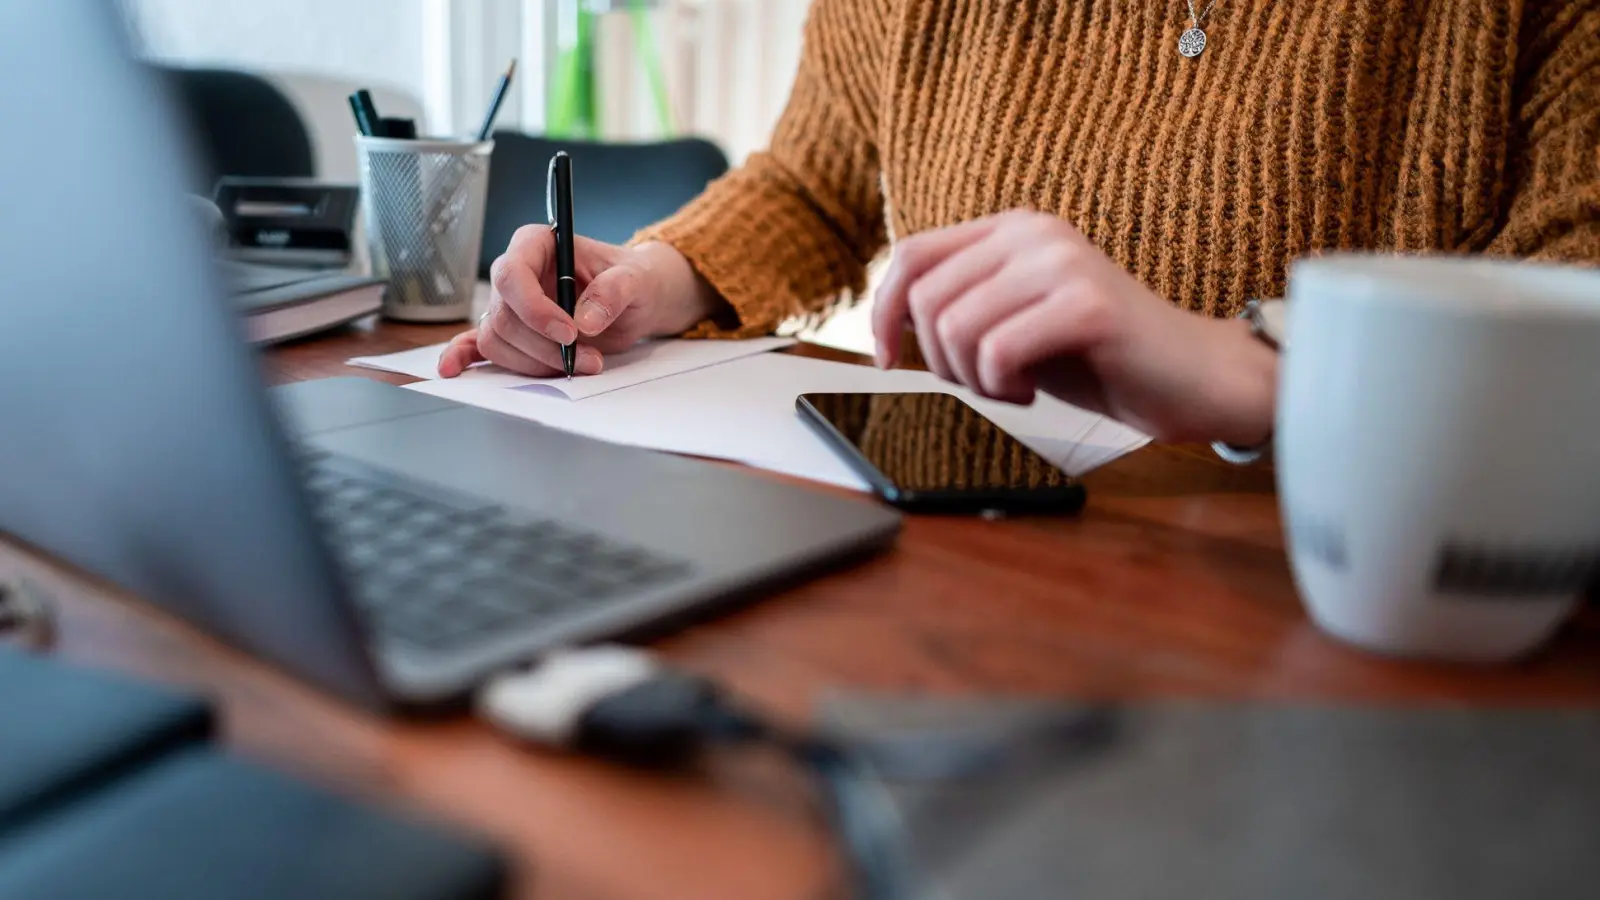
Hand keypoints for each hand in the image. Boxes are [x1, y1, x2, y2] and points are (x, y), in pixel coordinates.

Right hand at [438, 230, 718, 377]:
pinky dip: (465, 357)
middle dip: (544, 346)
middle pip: (505, 315)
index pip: (513, 274)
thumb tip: (584, 319)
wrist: (636, 301)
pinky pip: (479, 344)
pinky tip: (452, 370)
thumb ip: (614, 292)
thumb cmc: (634, 279)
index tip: (569, 333)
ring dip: (535, 363)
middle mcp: (517, 274)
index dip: (534, 309)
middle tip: (588, 359)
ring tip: (580, 365)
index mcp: (538, 245)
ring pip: (498, 339)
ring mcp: (511, 305)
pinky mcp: (515, 332)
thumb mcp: (637, 280)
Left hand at [873, 210, 1276, 445]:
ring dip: (974, 379)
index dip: (883, 313)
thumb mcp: (1015, 321)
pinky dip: (1004, 387)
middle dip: (940, 361)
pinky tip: (1035, 391)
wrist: (1194, 377)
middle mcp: (1034, 232)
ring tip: (1016, 386)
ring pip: (957, 329)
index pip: (911, 257)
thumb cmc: (1100, 356)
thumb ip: (962, 306)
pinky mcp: (1087, 305)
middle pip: (927, 301)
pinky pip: (998, 352)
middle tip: (987, 382)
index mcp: (1011, 230)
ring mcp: (1062, 263)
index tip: (888, 359)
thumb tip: (887, 321)